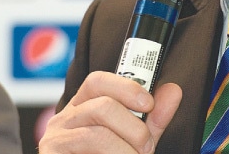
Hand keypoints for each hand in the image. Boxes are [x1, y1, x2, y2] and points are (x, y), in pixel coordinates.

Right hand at [39, 71, 182, 153]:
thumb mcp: (134, 141)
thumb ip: (152, 120)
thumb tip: (173, 91)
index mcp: (84, 107)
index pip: (98, 81)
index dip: (126, 87)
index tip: (148, 104)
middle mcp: (66, 119)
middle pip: (103, 105)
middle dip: (134, 129)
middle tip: (145, 148)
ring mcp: (55, 138)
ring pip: (97, 133)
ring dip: (126, 150)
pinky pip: (86, 148)